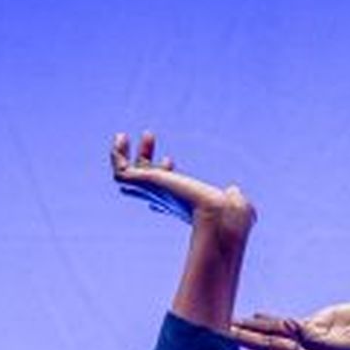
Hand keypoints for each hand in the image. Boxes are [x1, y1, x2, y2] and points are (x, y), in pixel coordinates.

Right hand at [109, 130, 255, 232]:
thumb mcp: (233, 201)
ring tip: (122, 136)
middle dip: (144, 156)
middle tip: (150, 136)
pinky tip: (120, 138)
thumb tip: (233, 189)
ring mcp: (155, 191)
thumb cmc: (231, 212)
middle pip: (145, 177)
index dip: (161, 173)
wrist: (222, 213)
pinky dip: (116, 155)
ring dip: (122, 155)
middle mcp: (165, 196)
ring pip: (127, 174)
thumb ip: (232, 196)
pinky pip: (121, 171)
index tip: (170, 160)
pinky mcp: (146, 184)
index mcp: (182, 201)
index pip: (162, 189)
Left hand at [224, 300, 349, 349]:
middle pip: (268, 349)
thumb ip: (319, 338)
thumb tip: (289, 327)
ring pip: (275, 335)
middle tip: (217, 336)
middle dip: (244, 344)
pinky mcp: (320, 323)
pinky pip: (290, 323)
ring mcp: (313, 338)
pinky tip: (255, 315)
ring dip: (252, 330)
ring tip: (227, 324)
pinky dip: (271, 319)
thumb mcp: (349, 345)